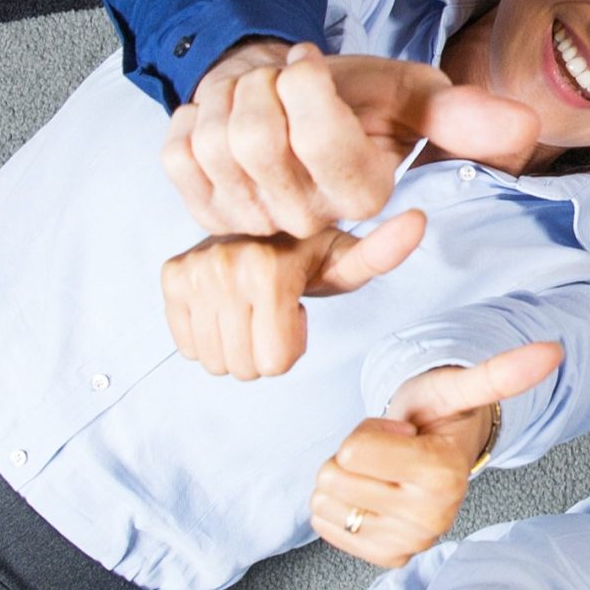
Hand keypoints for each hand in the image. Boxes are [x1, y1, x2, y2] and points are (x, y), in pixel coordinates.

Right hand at [162, 209, 430, 379]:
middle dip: (265, 350)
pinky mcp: (170, 276)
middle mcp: (223, 267)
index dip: (293, 344)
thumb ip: (382, 251)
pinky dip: (209, 335)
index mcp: (268, 268)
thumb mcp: (346, 258)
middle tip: (275, 310)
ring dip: (237, 345)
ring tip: (252, 306)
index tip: (297, 307)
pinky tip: (227, 303)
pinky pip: (187, 345)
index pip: (275, 364)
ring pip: (215, 362)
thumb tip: (418, 221)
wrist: (261, 221)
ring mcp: (192, 271)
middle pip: (244, 369)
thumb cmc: (309, 250)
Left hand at [163, 43, 538, 240]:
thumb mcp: (414, 94)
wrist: (292, 105)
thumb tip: (524, 129)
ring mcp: (253, 223)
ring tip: (259, 92)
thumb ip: (462, 115)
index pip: (325, 145)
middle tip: (286, 74)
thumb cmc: (359, 99)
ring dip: (230, 93)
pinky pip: (179, 150)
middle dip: (265, 82)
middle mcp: (311, 223)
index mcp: (367, 196)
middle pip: (258, 139)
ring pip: (216, 143)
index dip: (308, 92)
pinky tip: (222, 112)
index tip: (312, 58)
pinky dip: (195, 110)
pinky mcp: (204, 212)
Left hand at [312, 342, 563, 567]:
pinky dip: (340, 506)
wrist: (444, 450)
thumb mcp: (459, 386)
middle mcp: (431, 520)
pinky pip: (326, 526)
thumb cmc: (443, 415)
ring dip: (345, 480)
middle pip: (334, 476)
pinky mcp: (389, 558)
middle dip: (354, 454)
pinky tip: (374, 494)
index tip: (405, 432)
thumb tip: (554, 350)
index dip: (372, 430)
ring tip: (384, 472)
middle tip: (394, 452)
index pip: (352, 450)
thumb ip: (500, 372)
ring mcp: (410, 545)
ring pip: (325, 502)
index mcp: (445, 476)